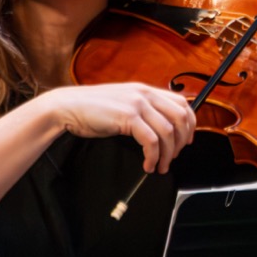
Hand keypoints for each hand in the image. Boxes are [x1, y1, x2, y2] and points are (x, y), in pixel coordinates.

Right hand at [45, 83, 196, 173]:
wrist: (67, 107)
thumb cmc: (93, 109)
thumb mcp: (124, 104)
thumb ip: (143, 109)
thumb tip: (162, 127)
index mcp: (146, 90)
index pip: (182, 103)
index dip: (190, 124)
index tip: (186, 140)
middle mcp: (145, 94)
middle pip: (181, 117)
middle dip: (182, 141)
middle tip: (174, 156)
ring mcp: (137, 104)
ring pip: (168, 132)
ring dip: (168, 154)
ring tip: (160, 166)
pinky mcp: (127, 117)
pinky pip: (151, 141)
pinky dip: (153, 156)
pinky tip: (148, 164)